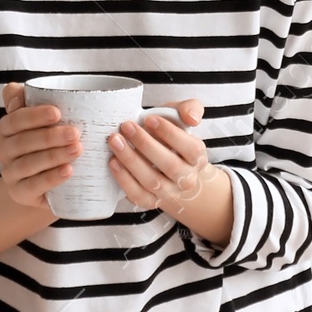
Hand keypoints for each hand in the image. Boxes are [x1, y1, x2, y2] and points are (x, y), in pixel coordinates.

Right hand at [0, 82, 79, 209]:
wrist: (49, 180)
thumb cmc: (49, 139)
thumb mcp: (43, 117)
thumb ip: (29, 97)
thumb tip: (19, 94)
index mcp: (5, 128)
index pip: (14, 120)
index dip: (33, 115)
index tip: (57, 112)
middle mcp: (3, 150)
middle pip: (20, 142)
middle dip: (49, 137)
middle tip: (75, 133)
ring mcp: (10, 174)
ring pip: (26, 164)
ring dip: (53, 156)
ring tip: (77, 150)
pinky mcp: (19, 194)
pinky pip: (32, 187)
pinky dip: (50, 178)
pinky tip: (68, 170)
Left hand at [108, 98, 220, 219]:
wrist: (170, 170)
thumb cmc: (172, 140)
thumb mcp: (181, 120)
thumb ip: (190, 109)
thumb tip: (191, 118)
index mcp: (197, 158)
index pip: (191, 148)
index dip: (170, 133)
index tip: (149, 119)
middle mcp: (186, 179)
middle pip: (169, 165)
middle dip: (145, 144)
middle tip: (126, 126)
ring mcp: (169, 193)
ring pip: (151, 181)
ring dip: (131, 160)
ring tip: (115, 141)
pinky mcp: (150, 202)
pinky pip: (137, 194)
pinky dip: (124, 179)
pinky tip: (113, 162)